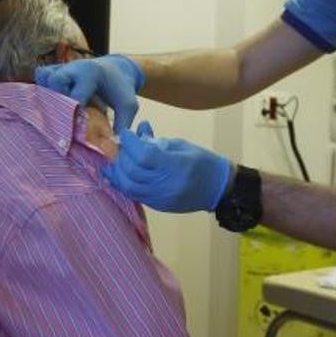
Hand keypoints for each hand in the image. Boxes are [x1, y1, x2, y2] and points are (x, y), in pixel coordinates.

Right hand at [34, 54, 143, 130]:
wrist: (116, 69)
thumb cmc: (121, 89)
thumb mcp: (128, 105)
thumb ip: (122, 124)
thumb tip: (114, 147)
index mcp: (92, 74)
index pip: (75, 96)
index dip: (73, 116)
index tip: (75, 132)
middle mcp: (75, 67)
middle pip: (55, 81)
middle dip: (57, 102)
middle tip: (65, 119)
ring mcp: (64, 67)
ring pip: (45, 78)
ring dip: (48, 95)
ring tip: (58, 112)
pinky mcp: (56, 70)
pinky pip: (41, 76)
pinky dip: (43, 89)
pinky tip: (52, 103)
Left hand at [102, 122, 231, 212]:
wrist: (219, 189)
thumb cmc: (203, 162)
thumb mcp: (182, 145)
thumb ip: (158, 141)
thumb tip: (139, 130)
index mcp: (177, 165)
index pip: (145, 155)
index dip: (130, 143)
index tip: (125, 133)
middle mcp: (167, 184)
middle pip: (133, 172)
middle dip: (122, 156)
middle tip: (121, 146)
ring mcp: (161, 198)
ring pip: (129, 186)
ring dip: (118, 172)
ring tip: (116, 160)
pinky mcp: (158, 206)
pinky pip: (134, 195)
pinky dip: (123, 183)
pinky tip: (119, 174)